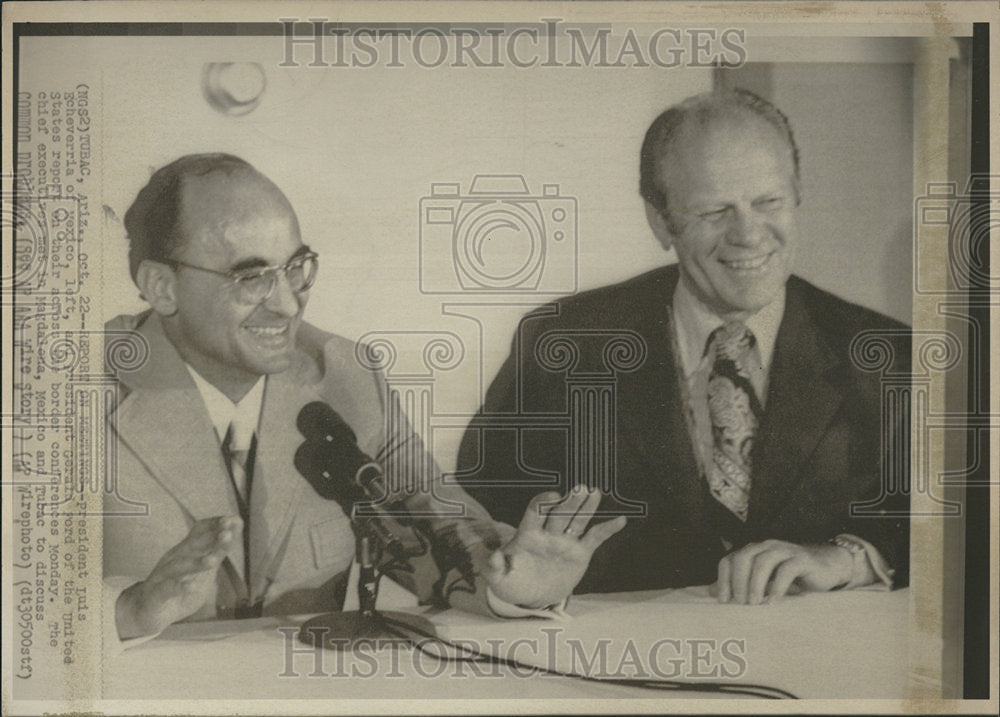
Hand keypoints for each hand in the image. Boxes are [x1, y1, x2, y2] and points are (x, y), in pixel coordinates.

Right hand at [115, 516, 240, 638]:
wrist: (146, 615)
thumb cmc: (179, 590)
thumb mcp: (203, 571)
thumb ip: (216, 553)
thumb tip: (233, 532)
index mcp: (185, 552)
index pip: (200, 533)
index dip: (216, 526)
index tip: (235, 520)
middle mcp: (173, 560)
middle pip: (192, 547)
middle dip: (210, 540)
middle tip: (227, 533)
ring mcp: (162, 577)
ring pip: (179, 568)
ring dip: (196, 564)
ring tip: (213, 561)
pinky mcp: (154, 596)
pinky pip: (164, 590)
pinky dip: (176, 587)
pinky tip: (187, 587)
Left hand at [485, 486, 625, 608]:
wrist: (531, 596)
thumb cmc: (513, 583)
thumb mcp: (500, 579)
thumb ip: (495, 567)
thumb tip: (493, 557)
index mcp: (528, 534)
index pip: (535, 511)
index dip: (543, 502)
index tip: (553, 496)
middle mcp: (548, 533)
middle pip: (560, 513)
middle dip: (570, 501)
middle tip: (581, 488)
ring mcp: (565, 542)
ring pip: (578, 520)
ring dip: (586, 507)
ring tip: (595, 492)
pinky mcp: (580, 553)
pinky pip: (595, 538)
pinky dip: (607, 529)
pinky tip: (620, 520)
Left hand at [714, 539, 853, 604]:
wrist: (826, 567)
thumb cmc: (790, 576)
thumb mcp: (763, 580)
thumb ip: (740, 583)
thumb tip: (712, 592)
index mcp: (752, 551)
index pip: (729, 560)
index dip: (723, 580)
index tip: (724, 602)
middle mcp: (765, 547)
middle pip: (743, 557)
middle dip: (739, 581)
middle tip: (740, 603)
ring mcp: (784, 550)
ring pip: (763, 561)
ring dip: (756, 583)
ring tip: (754, 603)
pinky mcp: (802, 559)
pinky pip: (787, 569)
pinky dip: (778, 585)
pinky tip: (773, 601)